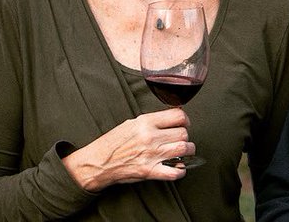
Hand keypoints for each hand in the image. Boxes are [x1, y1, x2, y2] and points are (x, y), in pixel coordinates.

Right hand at [62, 109, 193, 191]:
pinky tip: (179, 167)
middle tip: (182, 138)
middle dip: (186, 136)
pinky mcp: (150, 171)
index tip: (184, 123)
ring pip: (184, 149)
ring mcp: (151, 155)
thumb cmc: (114, 142)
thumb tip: (169, 120)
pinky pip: (175, 172)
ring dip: (188, 151)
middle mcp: (150, 137)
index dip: (185, 119)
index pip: (177, 115)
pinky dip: (181, 170)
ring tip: (185, 151)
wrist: (100, 161)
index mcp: (146, 122)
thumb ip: (151, 121)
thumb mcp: (131, 123)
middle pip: (183, 133)